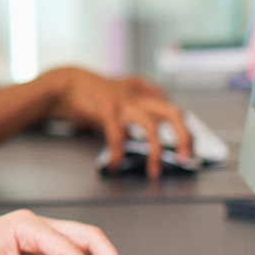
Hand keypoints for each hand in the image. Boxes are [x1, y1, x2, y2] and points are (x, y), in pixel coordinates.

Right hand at [45, 67, 190, 177]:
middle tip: (186, 157)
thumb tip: (150, 117)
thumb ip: (136, 99)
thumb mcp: (119, 91)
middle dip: (184, 135)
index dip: (185, 130)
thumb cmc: (92, 92)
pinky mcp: (107, 109)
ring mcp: (123, 103)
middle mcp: (137, 98)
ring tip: (154, 171)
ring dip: (155, 150)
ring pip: (150, 125)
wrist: (66, 83)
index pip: (173, 109)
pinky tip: (115, 164)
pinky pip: (118, 136)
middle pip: (172, 112)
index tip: (188, 148)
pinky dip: (118, 153)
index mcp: (142, 95)